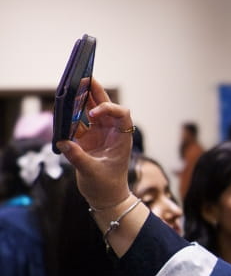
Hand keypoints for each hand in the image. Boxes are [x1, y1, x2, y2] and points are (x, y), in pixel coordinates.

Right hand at [57, 78, 134, 209]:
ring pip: (90, 112)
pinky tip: (62, 106)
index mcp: (121, 138)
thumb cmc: (107, 186)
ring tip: (72, 84)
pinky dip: (70, 116)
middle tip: (84, 77)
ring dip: (82, 99)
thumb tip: (63, 143)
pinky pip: (77, 123)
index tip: (95, 114)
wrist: (105, 197)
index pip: (122, 115)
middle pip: (106, 107)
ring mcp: (99, 135)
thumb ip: (78, 157)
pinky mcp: (86, 140)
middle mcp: (111, 133)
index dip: (110, 109)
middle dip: (96, 92)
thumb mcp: (92, 173)